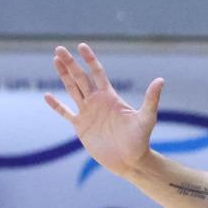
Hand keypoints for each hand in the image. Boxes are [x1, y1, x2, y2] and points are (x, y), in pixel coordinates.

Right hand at [46, 43, 162, 177]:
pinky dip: (56, 106)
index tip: (81, 46)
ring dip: (63, 76)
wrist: (131, 161)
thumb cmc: (140, 140)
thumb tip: (161, 80)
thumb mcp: (146, 118)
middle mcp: (97, 101)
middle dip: (70, 63)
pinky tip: (47, 96)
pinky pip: (66, 113)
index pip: (97, 73)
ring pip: (72, 90)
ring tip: (55, 60)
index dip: (89, 59)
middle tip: (59, 48)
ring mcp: (88, 113)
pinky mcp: (81, 126)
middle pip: (81, 77)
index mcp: (110, 96)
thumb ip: (151, 99)